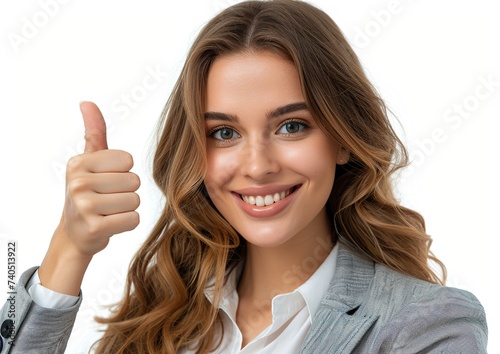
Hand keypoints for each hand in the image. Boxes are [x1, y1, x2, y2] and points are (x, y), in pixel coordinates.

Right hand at [38, 101, 139, 294]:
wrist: (76, 234)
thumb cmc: (88, 193)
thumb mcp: (89, 162)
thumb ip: (94, 133)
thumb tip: (87, 102)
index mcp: (78, 163)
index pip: (128, 160)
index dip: (123, 172)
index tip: (106, 181)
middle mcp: (77, 182)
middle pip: (134, 181)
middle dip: (126, 192)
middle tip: (107, 200)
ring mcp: (84, 206)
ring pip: (135, 200)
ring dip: (127, 208)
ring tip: (109, 211)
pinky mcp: (95, 228)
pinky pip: (134, 219)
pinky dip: (128, 223)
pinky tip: (110, 224)